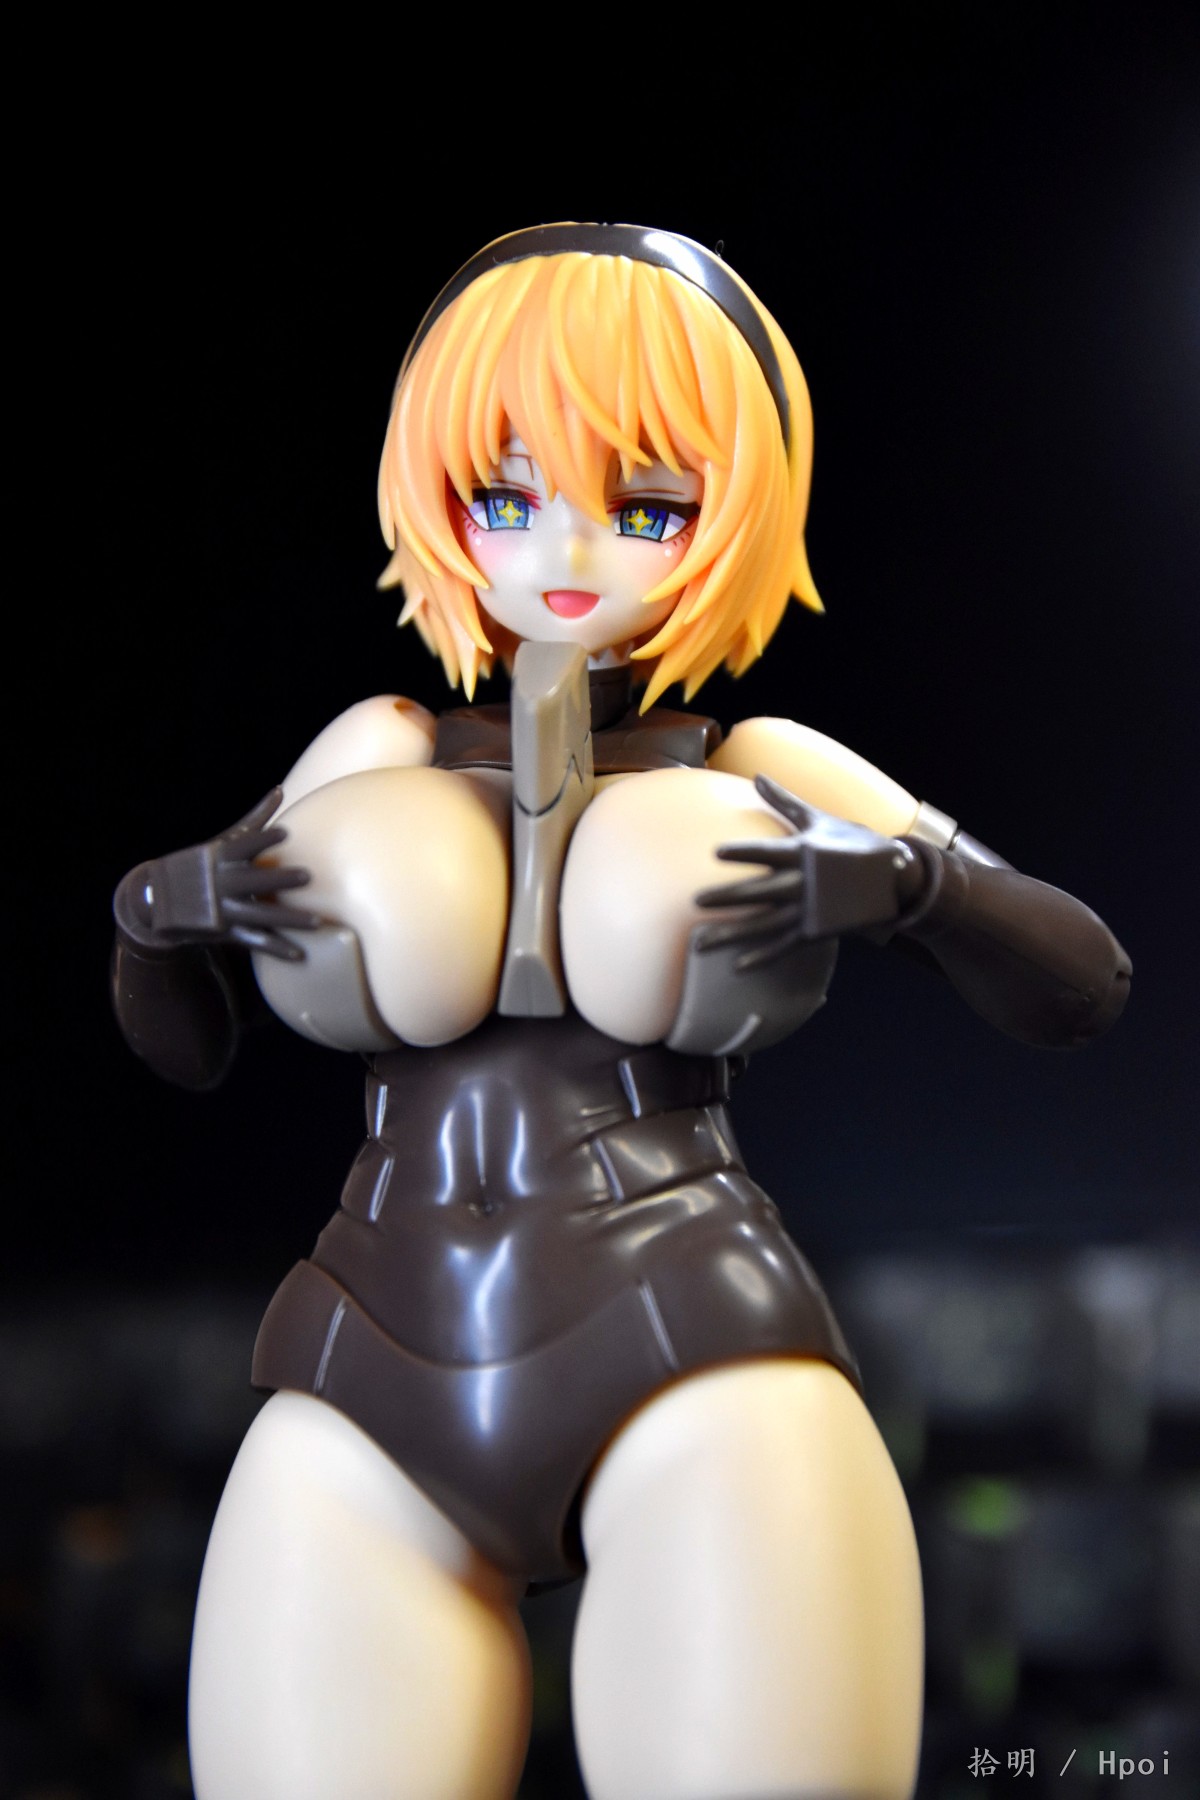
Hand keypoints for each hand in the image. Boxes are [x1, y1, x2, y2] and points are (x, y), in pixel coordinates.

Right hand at [118, 790, 321, 961]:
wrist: (157, 900)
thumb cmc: (201, 864)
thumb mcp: (223, 842)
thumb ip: (255, 820)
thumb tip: (280, 790)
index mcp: (220, 857)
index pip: (243, 845)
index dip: (263, 839)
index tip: (284, 833)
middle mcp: (221, 883)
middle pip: (253, 881)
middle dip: (279, 880)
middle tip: (308, 876)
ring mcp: (223, 909)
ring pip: (260, 915)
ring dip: (288, 920)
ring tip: (316, 923)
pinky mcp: (225, 932)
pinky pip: (255, 940)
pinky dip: (277, 948)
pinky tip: (300, 954)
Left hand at [693, 775, 924, 969]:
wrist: (895, 877)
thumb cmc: (852, 841)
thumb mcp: (818, 818)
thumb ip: (783, 801)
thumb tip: (757, 775)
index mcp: (804, 851)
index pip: (768, 851)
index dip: (743, 852)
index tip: (716, 853)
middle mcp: (805, 882)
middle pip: (760, 891)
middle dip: (728, 897)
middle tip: (696, 901)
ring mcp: (811, 909)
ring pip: (765, 925)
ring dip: (732, 935)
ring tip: (700, 943)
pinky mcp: (817, 930)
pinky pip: (785, 946)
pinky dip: (762, 957)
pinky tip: (737, 966)